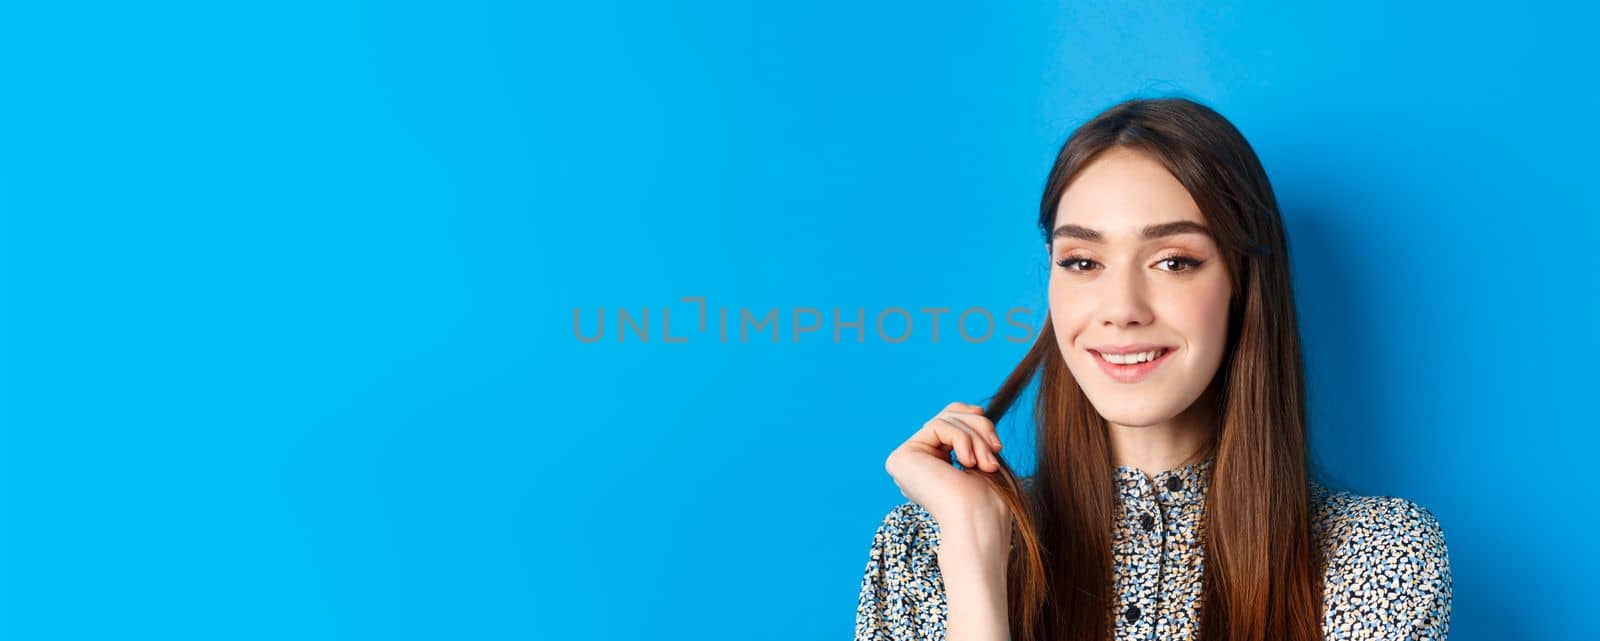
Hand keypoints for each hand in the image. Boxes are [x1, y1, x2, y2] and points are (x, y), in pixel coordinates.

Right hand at [883, 401, 1010, 527]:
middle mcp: (915, 464)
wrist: (978, 526)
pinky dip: (962, 439)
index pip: (947, 422)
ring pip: (944, 420)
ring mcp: (905, 462)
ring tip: (987, 463)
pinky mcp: (901, 458)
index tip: (994, 438)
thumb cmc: (988, 503)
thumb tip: (974, 409)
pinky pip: (937, 426)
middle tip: (997, 449)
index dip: (971, 417)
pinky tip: (969, 462)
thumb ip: (973, 433)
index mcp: (933, 466)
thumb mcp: (983, 457)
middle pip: (947, 416)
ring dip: (975, 437)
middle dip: (978, 427)